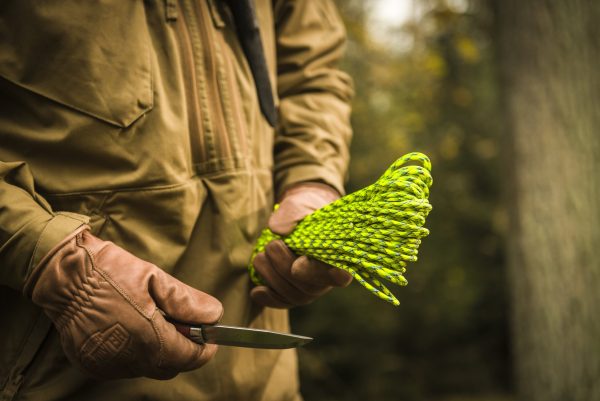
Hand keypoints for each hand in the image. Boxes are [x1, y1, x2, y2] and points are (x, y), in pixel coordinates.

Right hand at [24, 228, 222, 379]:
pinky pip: (124, 365)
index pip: (189, 358)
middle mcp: (128, 359)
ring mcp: (108, 365)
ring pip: (147, 367)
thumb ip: (187, 302)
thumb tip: (213, 316)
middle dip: (182, 349)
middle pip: (170, 367)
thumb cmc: (110, 271)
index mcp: (148, 338)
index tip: (211, 338)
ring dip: (157, 350)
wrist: (63, 274)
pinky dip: (134, 352)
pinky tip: (127, 327)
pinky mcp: (92, 364)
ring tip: (149, 319)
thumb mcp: (155, 278)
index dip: (204, 349)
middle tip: (180, 323)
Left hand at [250, 183, 352, 307]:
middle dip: (284, 267)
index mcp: (340, 255)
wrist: (299, 216)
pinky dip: (269, 299)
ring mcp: (313, 287)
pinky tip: (256, 292)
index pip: (339, 274)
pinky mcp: (296, 292)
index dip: (318, 273)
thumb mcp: (300, 204)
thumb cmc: (305, 209)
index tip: (297, 264)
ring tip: (259, 257)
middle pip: (310, 287)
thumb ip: (291, 213)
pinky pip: (285, 302)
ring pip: (295, 295)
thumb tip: (278, 230)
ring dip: (273, 278)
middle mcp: (329, 277)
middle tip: (271, 245)